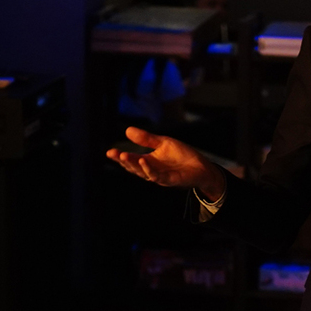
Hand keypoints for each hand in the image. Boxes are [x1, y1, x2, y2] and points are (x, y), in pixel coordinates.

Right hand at [105, 128, 226, 198]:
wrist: (201, 167)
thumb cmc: (182, 156)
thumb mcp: (163, 143)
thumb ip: (146, 139)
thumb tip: (127, 130)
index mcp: (148, 161)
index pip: (131, 160)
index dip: (120, 157)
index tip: (109, 152)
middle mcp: (151, 171)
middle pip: (134, 167)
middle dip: (123, 161)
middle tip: (113, 153)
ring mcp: (160, 177)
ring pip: (143, 173)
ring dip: (134, 165)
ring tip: (124, 156)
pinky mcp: (170, 180)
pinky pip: (157, 176)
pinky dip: (149, 169)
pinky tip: (143, 160)